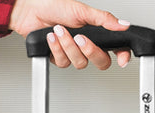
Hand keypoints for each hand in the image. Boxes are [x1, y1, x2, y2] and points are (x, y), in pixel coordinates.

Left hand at [8, 0, 131, 69]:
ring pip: (79, 63)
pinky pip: (63, 62)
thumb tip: (123, 25)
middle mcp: (86, 45)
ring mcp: (73, 53)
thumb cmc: (55, 7)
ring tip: (59, 30)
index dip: (122, 55)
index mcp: (96, 33)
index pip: (115, 48)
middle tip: (80, 38)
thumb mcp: (83, 10)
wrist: (32, 12)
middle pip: (100, 61)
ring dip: (68, 46)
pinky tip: (51, 37)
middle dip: (90, 51)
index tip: (122, 59)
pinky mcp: (59, 58)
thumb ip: (103, 20)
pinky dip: (56, 48)